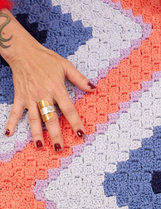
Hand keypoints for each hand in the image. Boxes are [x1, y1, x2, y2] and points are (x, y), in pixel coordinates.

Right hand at [1, 9, 94, 150]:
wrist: (23, 51)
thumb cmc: (46, 58)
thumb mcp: (66, 65)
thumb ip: (80, 79)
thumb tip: (94, 89)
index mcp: (57, 89)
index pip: (69, 110)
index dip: (75, 123)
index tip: (81, 135)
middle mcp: (43, 95)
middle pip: (51, 118)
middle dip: (55, 134)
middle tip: (59, 148)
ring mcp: (30, 97)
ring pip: (34, 119)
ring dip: (36, 133)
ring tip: (40, 146)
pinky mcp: (20, 97)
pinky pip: (15, 112)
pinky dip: (11, 122)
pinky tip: (9, 134)